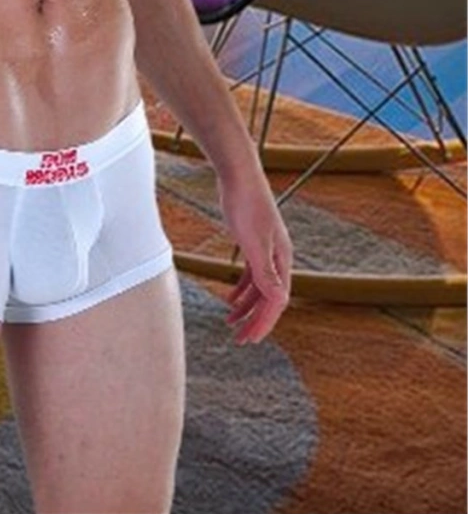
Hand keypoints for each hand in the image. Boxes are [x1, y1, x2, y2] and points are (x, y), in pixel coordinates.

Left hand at [217, 166, 292, 344]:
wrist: (238, 174)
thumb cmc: (246, 204)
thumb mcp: (254, 243)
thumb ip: (265, 273)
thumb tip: (279, 302)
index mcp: (282, 260)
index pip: (276, 301)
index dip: (264, 322)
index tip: (251, 339)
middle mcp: (278, 257)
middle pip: (269, 298)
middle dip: (255, 319)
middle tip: (239, 338)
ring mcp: (266, 249)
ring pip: (259, 287)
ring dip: (246, 306)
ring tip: (230, 321)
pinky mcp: (253, 242)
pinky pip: (252, 273)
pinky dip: (242, 288)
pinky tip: (231, 297)